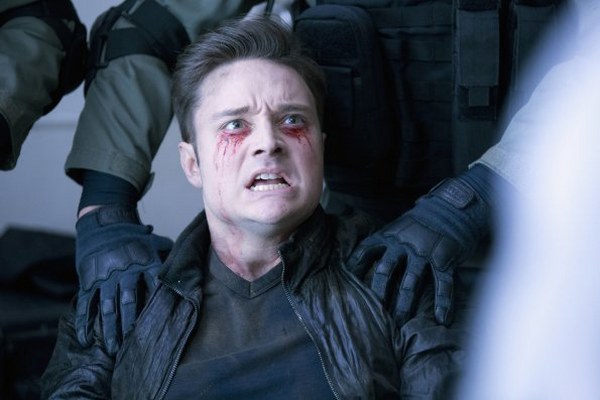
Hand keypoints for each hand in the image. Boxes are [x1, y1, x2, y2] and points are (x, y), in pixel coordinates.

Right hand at [74, 205, 172, 354]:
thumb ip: (169, 256)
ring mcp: (104, 277)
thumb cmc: (134, 235)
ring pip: (107, 307)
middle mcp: (124, 271)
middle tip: (135, 345)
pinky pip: (86, 304)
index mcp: (143, 262)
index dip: (157, 306)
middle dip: (131, 325)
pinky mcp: (88, 280)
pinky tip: (87, 339)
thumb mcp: (154, 242)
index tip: (161, 325)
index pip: (154, 286)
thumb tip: (189, 266)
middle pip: (128, 301)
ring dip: (110, 330)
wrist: (104, 220)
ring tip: (114, 349)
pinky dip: (85, 322)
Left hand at [348, 215, 460, 325]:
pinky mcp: (444, 259)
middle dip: (378, 294)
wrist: (450, 209)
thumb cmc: (419, 224)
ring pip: (411, 282)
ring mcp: (424, 252)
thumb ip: (381, 246)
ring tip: (399, 325)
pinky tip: (442, 319)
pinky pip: (443, 283)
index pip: (365, 253)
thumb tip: (357, 267)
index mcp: (387, 237)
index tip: (346, 288)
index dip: (354, 270)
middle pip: (385, 271)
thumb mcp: (395, 229)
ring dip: (404, 306)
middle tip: (372, 316)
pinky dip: (443, 302)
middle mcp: (403, 245)